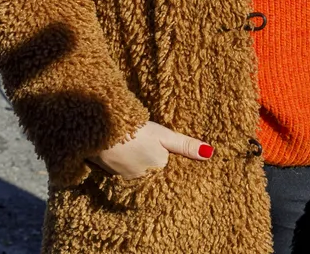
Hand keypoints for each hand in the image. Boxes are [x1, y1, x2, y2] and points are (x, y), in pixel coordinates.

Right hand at [88, 122, 211, 180]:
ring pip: (136, 173)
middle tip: (148, 151)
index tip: (166, 155)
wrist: (100, 131)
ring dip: (137, 165)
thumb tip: (209, 153)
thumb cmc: (135, 131)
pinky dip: (123, 165)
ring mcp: (124, 178)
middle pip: (152, 172)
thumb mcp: (163, 135)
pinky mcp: (109, 173)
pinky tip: (122, 154)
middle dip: (153, 166)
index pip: (169, 170)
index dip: (169, 162)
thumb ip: (184, 145)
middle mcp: (143, 178)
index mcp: (158, 168)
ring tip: (136, 152)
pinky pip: (120, 172)